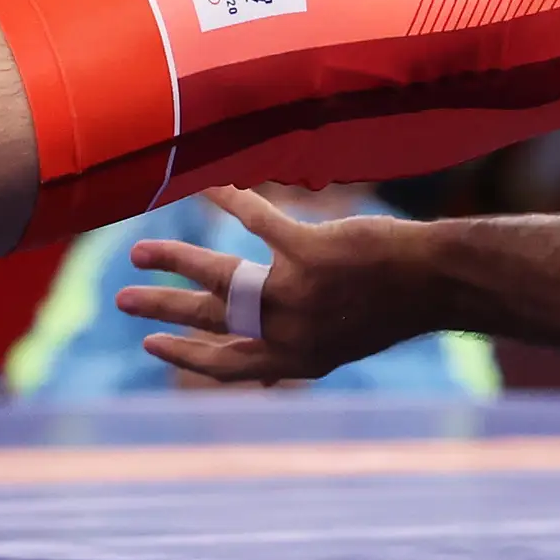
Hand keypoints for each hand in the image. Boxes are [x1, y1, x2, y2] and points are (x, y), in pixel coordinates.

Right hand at [115, 186, 441, 384]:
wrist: (436, 283)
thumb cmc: (393, 308)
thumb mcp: (343, 344)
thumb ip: (298, 351)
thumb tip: (264, 373)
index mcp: (295, 360)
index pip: (225, 366)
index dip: (184, 357)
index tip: (151, 344)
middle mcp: (289, 332)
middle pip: (210, 320)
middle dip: (162, 309)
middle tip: (122, 298)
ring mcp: (295, 293)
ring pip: (218, 277)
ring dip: (175, 263)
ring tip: (141, 252)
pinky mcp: (308, 252)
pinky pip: (257, 221)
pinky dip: (229, 199)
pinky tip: (208, 185)